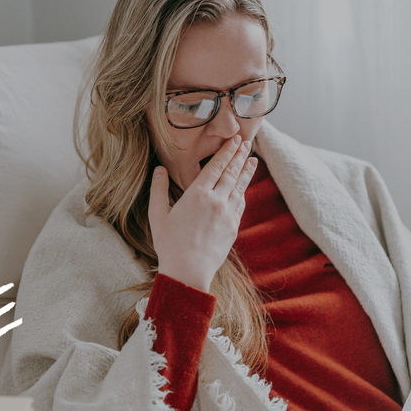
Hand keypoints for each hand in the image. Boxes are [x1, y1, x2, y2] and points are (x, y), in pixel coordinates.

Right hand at [148, 135, 257, 292]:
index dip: (226, 151)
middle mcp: (215, 201)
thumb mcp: (157, 215)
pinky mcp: (233, 228)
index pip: (215, 166)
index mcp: (196, 194)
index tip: (235, 139)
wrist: (188, 270)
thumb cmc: (169, 244)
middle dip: (239, 155)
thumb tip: (159, 169)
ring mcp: (227, 214)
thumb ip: (158, 189)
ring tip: (252, 160)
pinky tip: (243, 188)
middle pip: (231, 173)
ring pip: (239, 187)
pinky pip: (240, 205)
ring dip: (246, 171)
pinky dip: (243, 193)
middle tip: (247, 142)